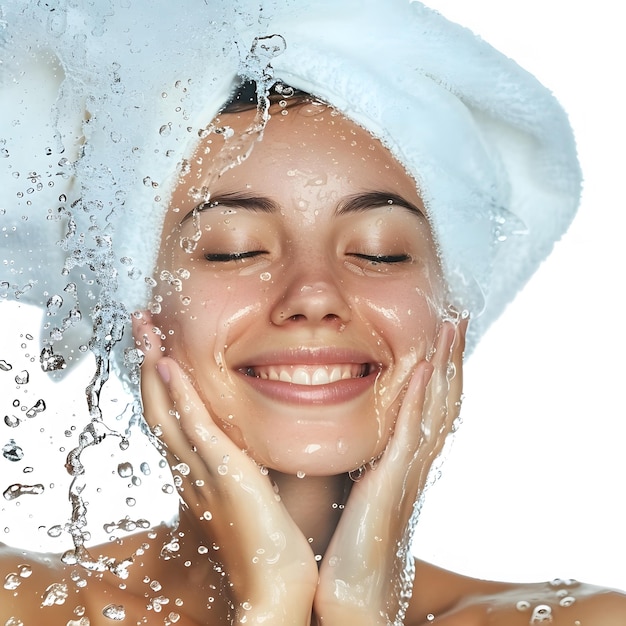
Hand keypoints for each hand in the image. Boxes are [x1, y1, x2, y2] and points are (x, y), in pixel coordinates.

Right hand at [133, 312, 317, 624]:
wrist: (276, 589)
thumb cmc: (269, 547)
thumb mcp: (249, 498)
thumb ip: (241, 471)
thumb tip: (248, 451)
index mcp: (198, 476)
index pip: (171, 420)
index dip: (160, 383)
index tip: (158, 347)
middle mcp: (190, 472)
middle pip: (157, 408)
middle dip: (147, 364)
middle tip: (141, 325)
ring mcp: (203, 472)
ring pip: (166, 411)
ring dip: (153, 367)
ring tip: (145, 329)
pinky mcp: (225, 474)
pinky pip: (195, 429)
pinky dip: (179, 396)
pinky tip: (168, 366)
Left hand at [314, 319, 466, 625]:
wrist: (351, 591)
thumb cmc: (349, 542)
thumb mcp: (359, 487)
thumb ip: (365, 458)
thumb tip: (356, 435)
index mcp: (405, 461)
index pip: (432, 405)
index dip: (441, 369)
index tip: (443, 333)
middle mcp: (415, 462)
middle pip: (444, 400)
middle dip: (452, 359)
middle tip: (457, 319)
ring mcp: (408, 471)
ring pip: (437, 410)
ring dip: (445, 368)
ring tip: (450, 330)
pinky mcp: (392, 483)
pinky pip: (411, 434)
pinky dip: (419, 401)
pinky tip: (421, 371)